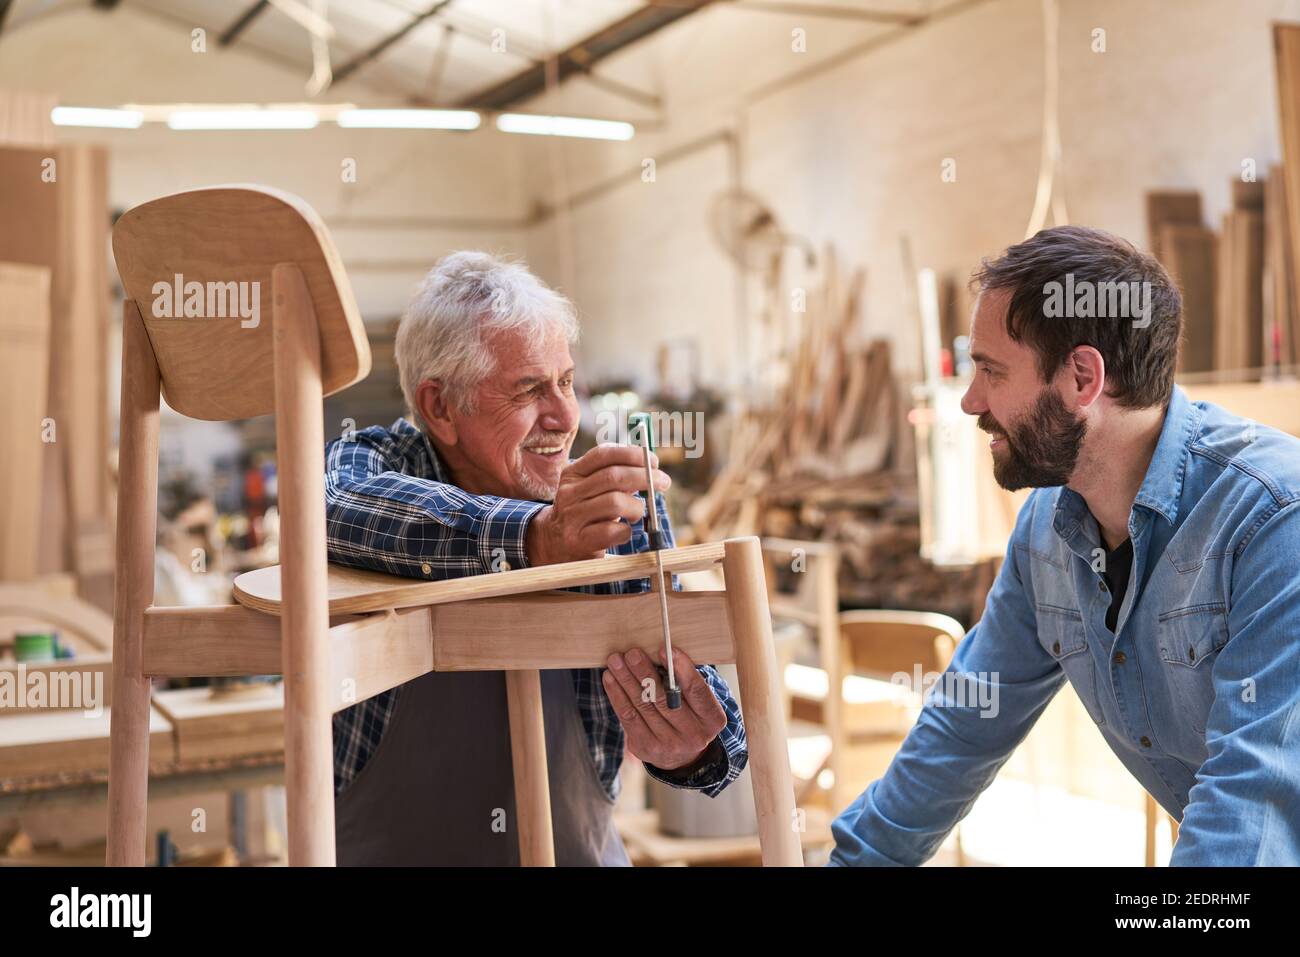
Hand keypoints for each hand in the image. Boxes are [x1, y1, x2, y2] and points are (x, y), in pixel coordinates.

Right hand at [525, 443, 670, 565]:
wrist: (554, 544)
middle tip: (663, 482)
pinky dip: (626, 531)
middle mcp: (569, 492)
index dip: (633, 454)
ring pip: (614, 502)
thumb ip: (614, 476)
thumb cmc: (584, 512)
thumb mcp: (591, 488)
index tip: (654, 461)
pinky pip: (611, 531)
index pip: (603, 454)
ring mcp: (572, 517)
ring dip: (637, 506)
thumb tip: (650, 467)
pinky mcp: (578, 541)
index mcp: (573, 473)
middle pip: (613, 476)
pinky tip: (624, 531)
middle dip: (645, 477)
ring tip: (639, 511)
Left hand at [601, 646, 726, 770]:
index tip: (664, 650)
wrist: (682, 755)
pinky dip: (617, 695)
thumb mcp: (699, 702)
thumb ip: (685, 682)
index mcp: (712, 719)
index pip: (697, 690)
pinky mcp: (645, 748)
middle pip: (665, 698)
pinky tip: (610, 678)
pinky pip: (628, 717)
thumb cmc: (690, 715)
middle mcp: (693, 735)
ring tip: (615, 660)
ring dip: (626, 680)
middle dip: (645, 672)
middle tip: (632, 653)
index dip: (681, 669)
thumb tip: (659, 653)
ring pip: (643, 706)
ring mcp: (669, 744)